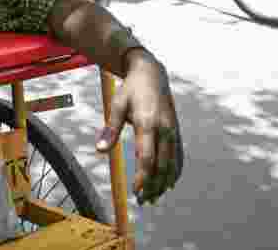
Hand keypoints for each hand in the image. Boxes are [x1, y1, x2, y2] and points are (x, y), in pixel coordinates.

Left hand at [96, 50, 183, 205]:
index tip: (136, 191)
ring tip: (154, 198)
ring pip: (172, 164)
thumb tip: (99, 150)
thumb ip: (110, 129)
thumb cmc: (130, 90)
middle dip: (154, 186)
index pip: (147, 157)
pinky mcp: (177, 132)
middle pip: (162, 165)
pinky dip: (174, 173)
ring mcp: (173, 131)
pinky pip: (178, 157)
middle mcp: (165, 129)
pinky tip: (167, 184)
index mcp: (148, 123)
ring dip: (164, 183)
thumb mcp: (116, 105)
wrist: (152, 74)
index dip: (142, 177)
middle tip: (144, 202)